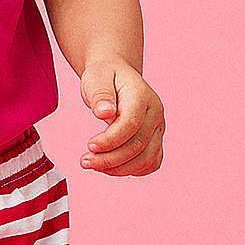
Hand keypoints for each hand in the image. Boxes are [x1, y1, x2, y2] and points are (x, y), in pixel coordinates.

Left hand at [77, 60, 163, 175]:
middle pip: (139, 145)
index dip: (110, 140)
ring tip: (94, 165)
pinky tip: (110, 167)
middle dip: (110, 159)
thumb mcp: (96, 78)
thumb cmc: (104, 76)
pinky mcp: (156, 140)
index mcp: (142, 96)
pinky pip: (151, 163)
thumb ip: (100, 94)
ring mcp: (158, 128)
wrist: (117, 74)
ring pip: (147, 159)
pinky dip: (132, 170)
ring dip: (120, 169)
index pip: (131, 124)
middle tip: (86, 161)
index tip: (90, 146)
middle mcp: (155, 113)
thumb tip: (104, 112)